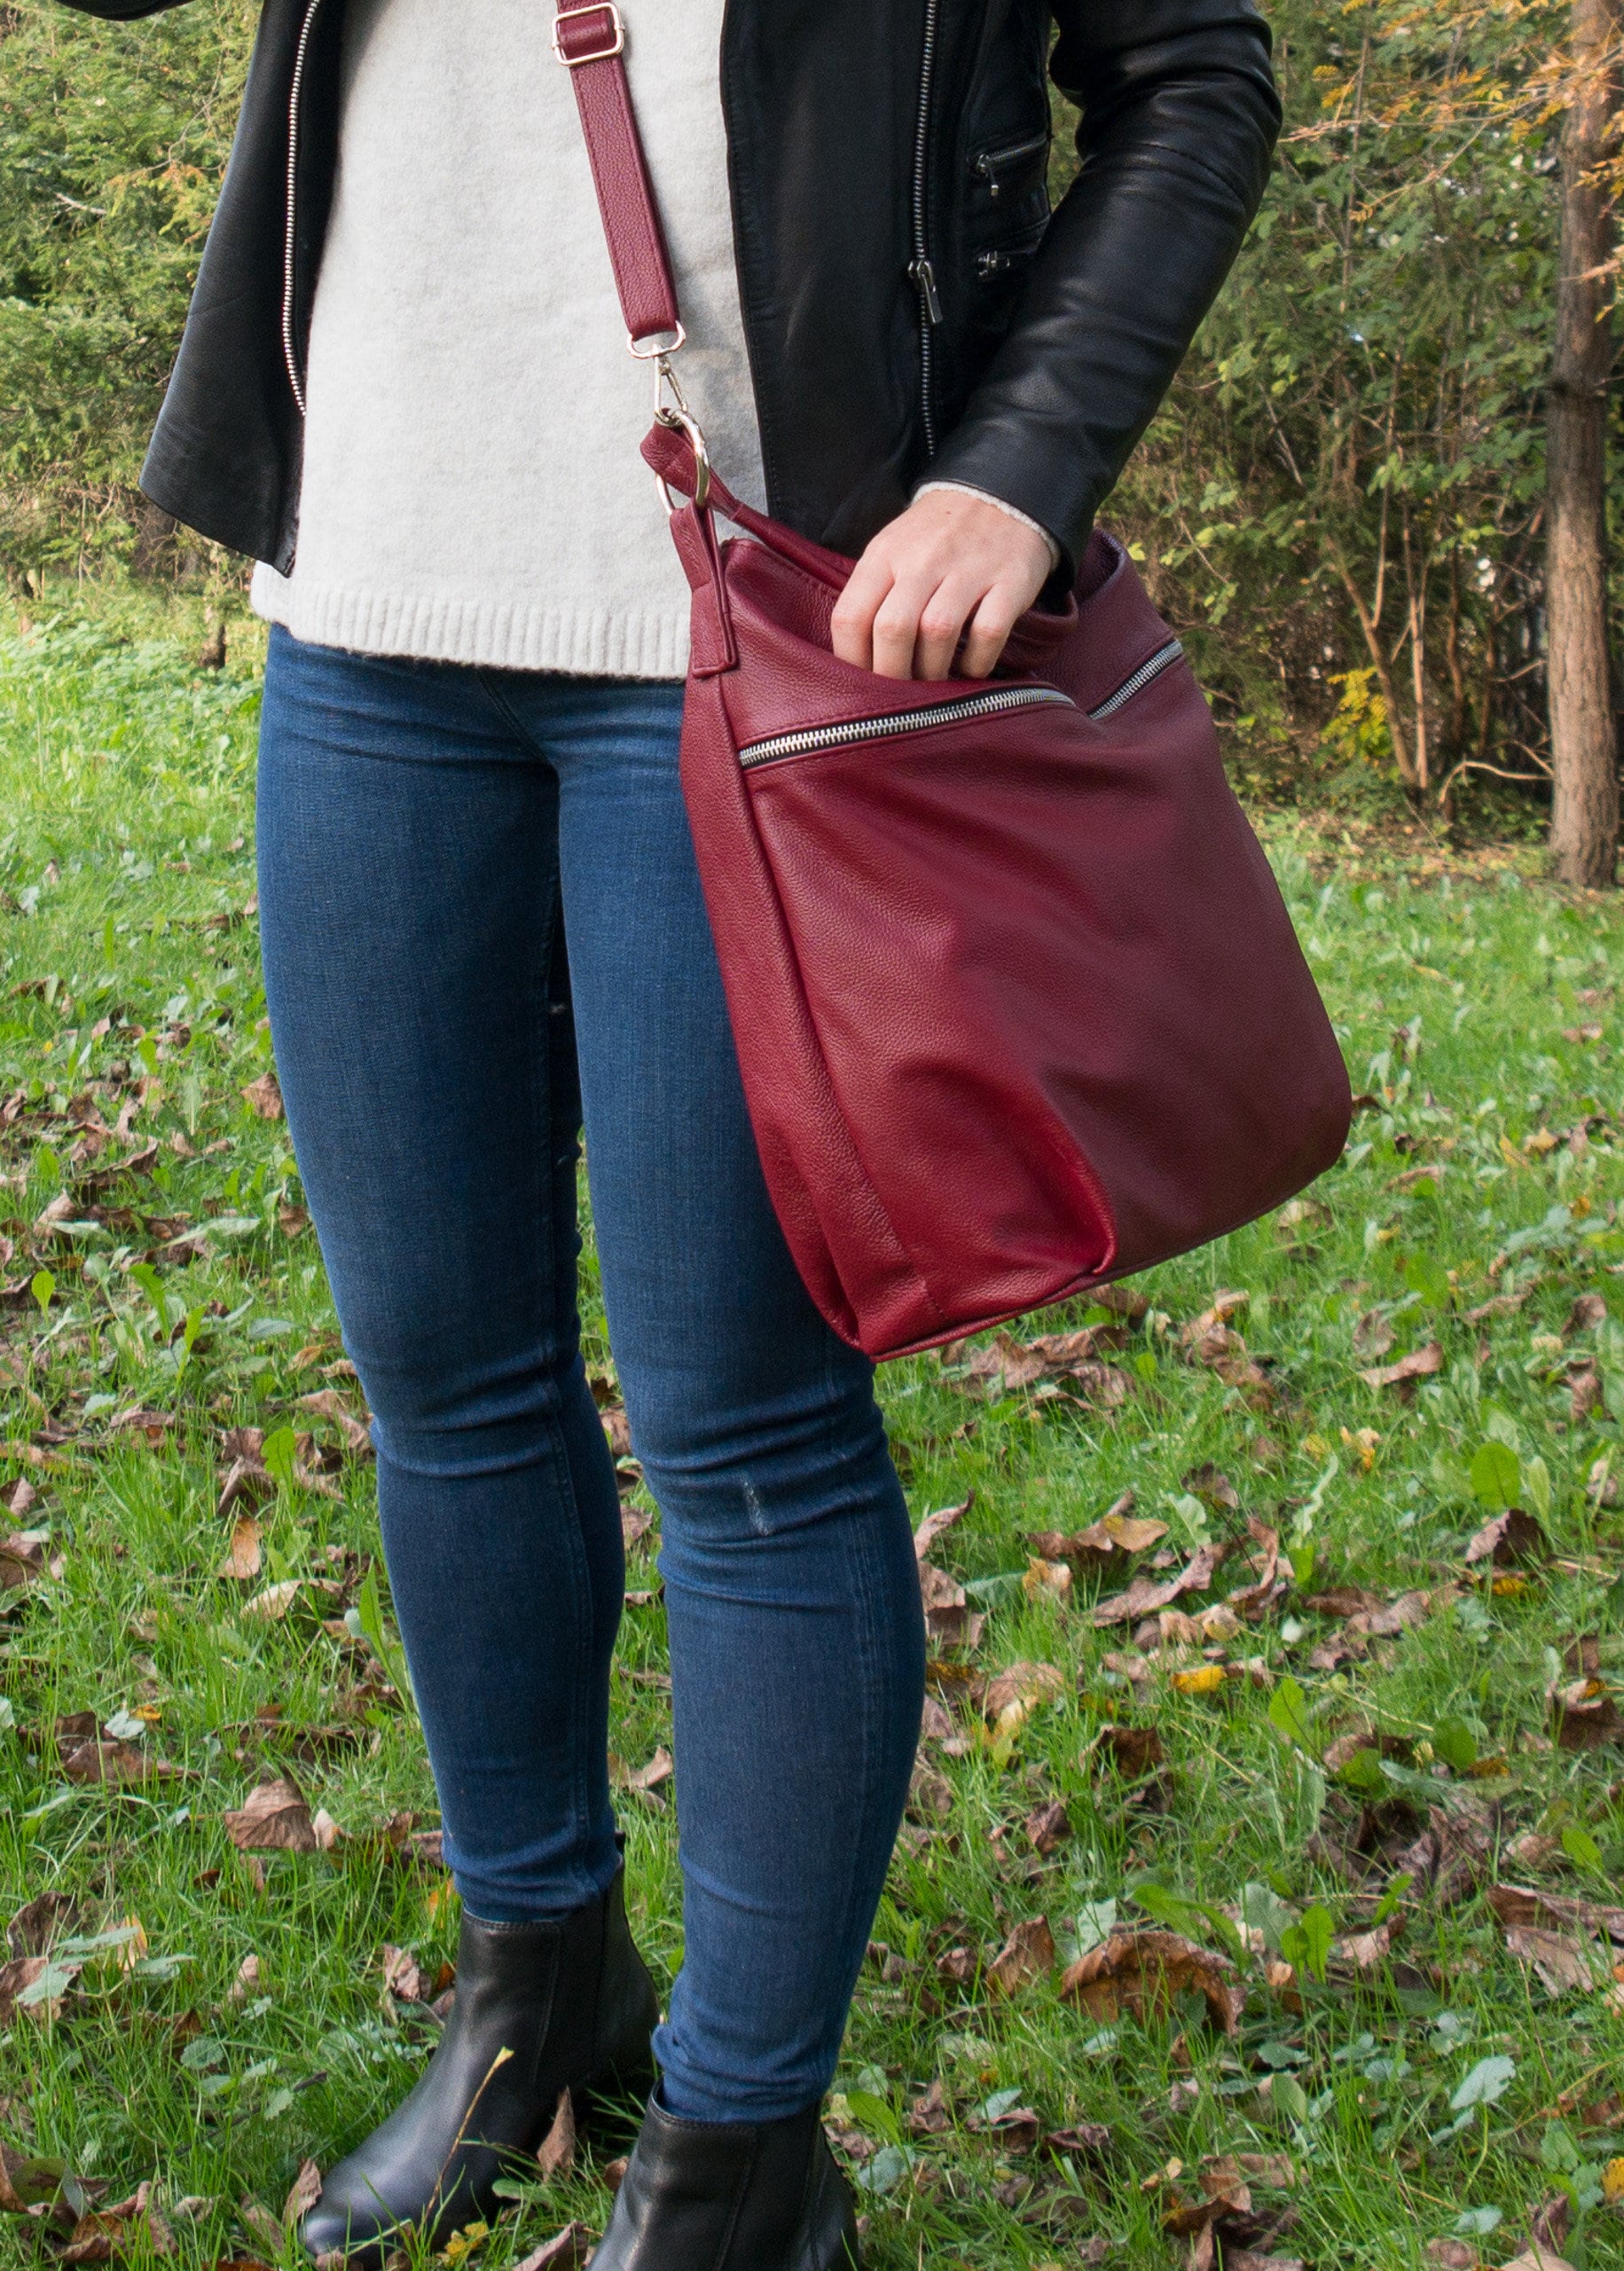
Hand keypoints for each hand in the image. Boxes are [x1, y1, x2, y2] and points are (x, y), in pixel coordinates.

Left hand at [830, 487, 1052, 681]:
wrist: (1000, 493)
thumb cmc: (936, 537)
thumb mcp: (892, 550)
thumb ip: (872, 597)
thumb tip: (854, 663)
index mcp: (884, 555)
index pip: (850, 617)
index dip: (851, 662)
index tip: (862, 686)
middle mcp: (922, 560)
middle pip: (892, 629)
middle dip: (892, 675)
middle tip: (900, 696)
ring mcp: (969, 569)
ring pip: (937, 632)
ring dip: (933, 671)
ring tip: (935, 682)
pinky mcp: (1010, 581)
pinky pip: (988, 633)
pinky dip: (976, 662)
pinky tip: (971, 668)